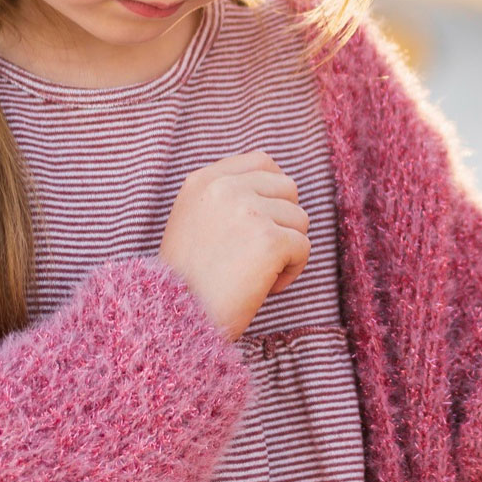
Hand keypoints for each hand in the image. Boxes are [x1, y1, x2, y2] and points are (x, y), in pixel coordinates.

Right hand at [158, 151, 309, 339]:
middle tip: (256, 253)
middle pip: (288, 188)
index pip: (261, 161)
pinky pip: (303, 248)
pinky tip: (262, 286)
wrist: (178, 319)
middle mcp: (225, 188)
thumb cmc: (189, 280)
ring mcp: (249, 211)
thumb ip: (224, 196)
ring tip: (254, 272)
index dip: (273, 190)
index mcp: (204, 181)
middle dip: (282, 221)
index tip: (265, 219)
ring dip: (286, 249)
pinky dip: (290, 271)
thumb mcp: (193, 220)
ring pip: (299, 219)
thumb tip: (276, 183)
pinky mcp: (270, 240)